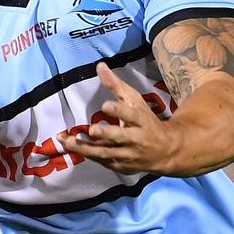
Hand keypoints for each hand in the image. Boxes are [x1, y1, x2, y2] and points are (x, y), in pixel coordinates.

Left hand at [57, 62, 181, 174]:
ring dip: (86, 148)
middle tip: (92, 130)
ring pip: (106, 153)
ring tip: (67, 141)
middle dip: (106, 134)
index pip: (131, 115)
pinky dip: (87, 154)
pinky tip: (71, 146)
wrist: (166, 151)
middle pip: (120, 137)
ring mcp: (129, 155)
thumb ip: (116, 85)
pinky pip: (102, 161)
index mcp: (142, 121)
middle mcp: (136, 139)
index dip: (119, 111)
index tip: (106, 105)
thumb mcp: (135, 101)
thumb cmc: (147, 121)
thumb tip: (99, 66)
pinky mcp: (121, 167)